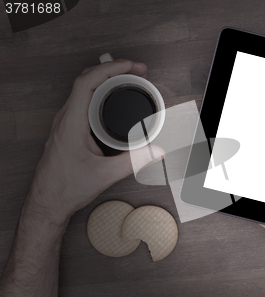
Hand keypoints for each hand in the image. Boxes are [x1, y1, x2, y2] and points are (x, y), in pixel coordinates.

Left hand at [27, 59, 164, 223]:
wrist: (48, 201)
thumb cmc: (66, 188)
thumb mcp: (105, 175)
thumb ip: (134, 161)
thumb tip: (156, 150)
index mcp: (71, 124)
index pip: (87, 83)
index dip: (110, 69)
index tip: (130, 66)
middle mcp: (66, 118)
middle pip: (87, 80)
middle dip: (113, 70)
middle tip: (137, 70)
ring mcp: (66, 123)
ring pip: (85, 90)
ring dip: (107, 80)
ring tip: (129, 79)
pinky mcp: (69, 129)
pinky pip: (85, 101)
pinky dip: (102, 93)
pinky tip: (114, 99)